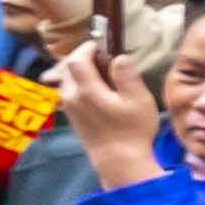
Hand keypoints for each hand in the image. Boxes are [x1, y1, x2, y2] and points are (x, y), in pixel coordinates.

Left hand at [57, 39, 164, 182]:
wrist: (118, 161)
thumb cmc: (132, 129)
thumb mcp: (138, 99)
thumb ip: (126, 75)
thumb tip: (119, 56)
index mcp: (86, 91)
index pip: (76, 59)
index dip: (87, 47)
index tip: (102, 44)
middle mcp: (71, 97)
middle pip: (68, 67)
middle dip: (83, 57)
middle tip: (103, 55)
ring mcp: (69, 107)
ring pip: (67, 79)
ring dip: (80, 70)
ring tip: (101, 70)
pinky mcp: (71, 116)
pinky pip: (69, 91)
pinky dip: (79, 83)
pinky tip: (96, 87)